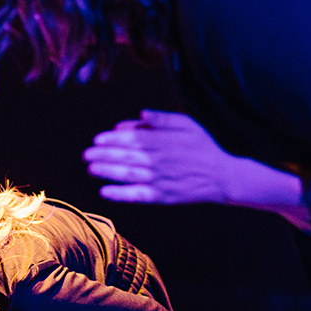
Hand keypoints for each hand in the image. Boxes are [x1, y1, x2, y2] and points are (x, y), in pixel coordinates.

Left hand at [84, 109, 310, 229]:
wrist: (222, 176)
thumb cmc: (203, 147)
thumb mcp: (187, 124)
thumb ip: (162, 119)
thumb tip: (140, 114)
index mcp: (163, 141)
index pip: (132, 138)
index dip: (112, 139)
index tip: (97, 140)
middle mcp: (159, 160)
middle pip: (125, 156)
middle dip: (103, 155)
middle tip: (87, 155)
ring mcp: (159, 179)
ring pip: (127, 174)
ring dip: (106, 171)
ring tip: (91, 169)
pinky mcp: (162, 196)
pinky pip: (137, 195)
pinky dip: (120, 194)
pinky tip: (104, 192)